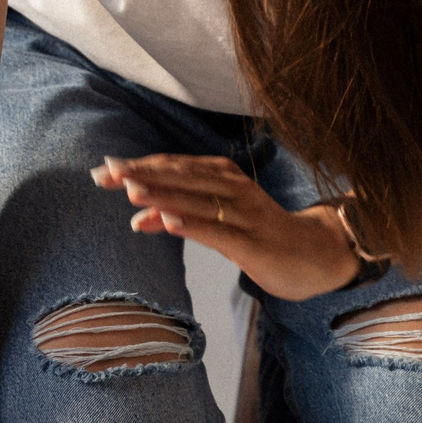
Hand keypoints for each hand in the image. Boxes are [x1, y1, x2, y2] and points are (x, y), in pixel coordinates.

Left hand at [92, 154, 359, 301]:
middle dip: (141, 175)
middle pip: (181, 177)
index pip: (173, 166)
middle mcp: (233, 189)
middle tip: (104, 175)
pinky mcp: (256, 244)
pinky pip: (220, 232)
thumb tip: (137, 218)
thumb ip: (178, 216)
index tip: (102, 170)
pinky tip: (169, 221)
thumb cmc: (260, 235)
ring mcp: (246, 215)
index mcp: (223, 176)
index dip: (138, 166)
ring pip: (198, 201)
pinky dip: (193, 224)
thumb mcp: (216, 222)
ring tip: (129, 190)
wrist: (318, 256)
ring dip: (163, 195)